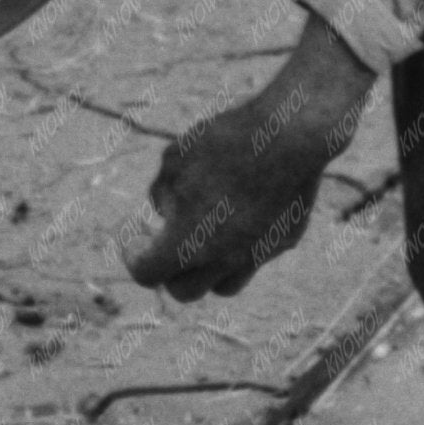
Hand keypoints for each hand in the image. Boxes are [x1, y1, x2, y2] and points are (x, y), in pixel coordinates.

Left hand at [125, 15, 375, 302]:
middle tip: (166, 243)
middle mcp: (223, 260)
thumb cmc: (224, 142)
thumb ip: (162, 191)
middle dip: (170, 272)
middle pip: (185, 291)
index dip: (133, 256)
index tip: (132, 236)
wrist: (291, 134)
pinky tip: (242, 210)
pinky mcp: (286, 240)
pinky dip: (242, 244)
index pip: (147, 273)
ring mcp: (258, 254)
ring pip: (225, 285)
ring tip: (204, 237)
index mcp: (186, 244)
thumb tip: (166, 210)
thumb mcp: (175, 158)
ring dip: (208, 270)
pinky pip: (257, 255)